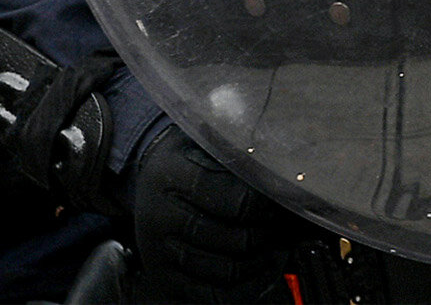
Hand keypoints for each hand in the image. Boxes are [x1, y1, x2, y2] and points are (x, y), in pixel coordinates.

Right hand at [128, 122, 300, 302]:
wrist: (146, 180)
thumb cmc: (186, 159)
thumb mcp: (205, 141)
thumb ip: (239, 153)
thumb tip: (284, 173)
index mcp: (172, 175)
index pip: (237, 201)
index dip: (266, 205)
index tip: (280, 200)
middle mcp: (160, 216)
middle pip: (235, 240)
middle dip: (266, 234)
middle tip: (279, 224)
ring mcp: (160, 251)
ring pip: (227, 271)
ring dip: (259, 262)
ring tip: (271, 245)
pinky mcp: (164, 277)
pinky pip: (213, 295)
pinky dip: (244, 287)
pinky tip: (255, 268)